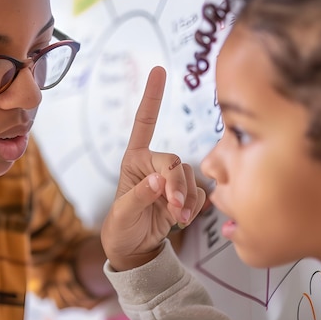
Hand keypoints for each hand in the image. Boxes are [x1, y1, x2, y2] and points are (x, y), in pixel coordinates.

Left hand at [101, 66, 205, 270]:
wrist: (134, 249)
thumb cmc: (120, 228)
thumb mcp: (122, 214)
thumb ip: (138, 196)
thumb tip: (158, 181)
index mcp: (134, 160)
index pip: (144, 123)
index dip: (152, 97)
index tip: (159, 70)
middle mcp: (153, 165)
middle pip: (175, 161)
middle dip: (176, 184)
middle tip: (173, 207)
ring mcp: (171, 180)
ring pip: (190, 176)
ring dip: (186, 197)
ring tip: (175, 217)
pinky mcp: (185, 195)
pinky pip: (200, 192)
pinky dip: (195, 205)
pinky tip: (181, 217)